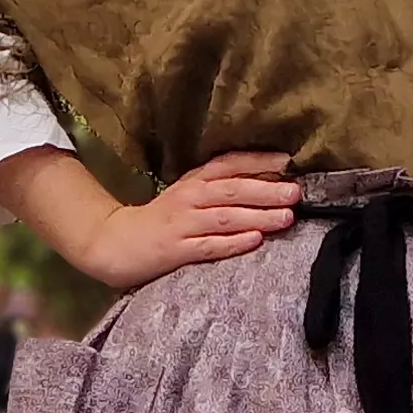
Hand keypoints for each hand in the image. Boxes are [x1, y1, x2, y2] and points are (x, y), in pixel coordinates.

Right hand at [67, 151, 297, 288]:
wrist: (117, 242)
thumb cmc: (162, 219)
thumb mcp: (188, 195)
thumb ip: (221, 187)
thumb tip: (268, 183)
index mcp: (194, 181)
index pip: (229, 164)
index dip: (258, 162)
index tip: (288, 163)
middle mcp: (190, 198)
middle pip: (233, 190)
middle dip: (267, 191)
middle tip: (295, 194)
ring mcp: (182, 224)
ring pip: (225, 217)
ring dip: (257, 216)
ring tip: (286, 217)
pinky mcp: (175, 250)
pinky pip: (209, 246)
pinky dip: (232, 242)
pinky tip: (254, 241)